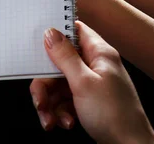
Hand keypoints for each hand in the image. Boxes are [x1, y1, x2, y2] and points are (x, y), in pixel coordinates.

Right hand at [30, 21, 153, 143]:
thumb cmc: (116, 116)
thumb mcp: (83, 83)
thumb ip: (65, 56)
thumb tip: (51, 33)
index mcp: (99, 54)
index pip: (75, 30)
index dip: (56, 34)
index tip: (38, 45)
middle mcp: (95, 67)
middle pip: (59, 64)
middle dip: (45, 85)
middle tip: (40, 99)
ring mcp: (91, 85)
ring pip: (58, 86)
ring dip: (50, 104)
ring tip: (51, 119)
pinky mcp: (88, 102)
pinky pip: (64, 101)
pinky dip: (60, 112)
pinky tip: (65, 123)